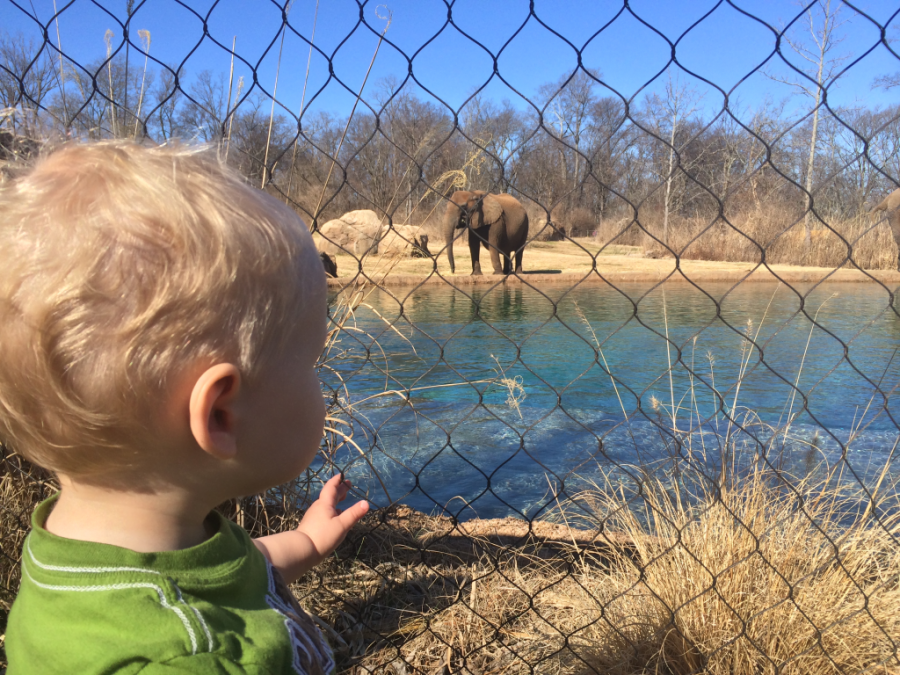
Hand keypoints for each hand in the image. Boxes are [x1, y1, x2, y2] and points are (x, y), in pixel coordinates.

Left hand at [253, 474, 368, 582]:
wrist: (301, 550)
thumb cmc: (323, 535)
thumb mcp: (342, 525)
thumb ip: (354, 514)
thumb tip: (366, 503)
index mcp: (325, 504)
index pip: (331, 487)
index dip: (337, 481)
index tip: (342, 476)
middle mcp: (318, 507)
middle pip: (329, 496)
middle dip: (339, 490)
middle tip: (348, 485)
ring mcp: (313, 516)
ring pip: (326, 504)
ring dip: (335, 500)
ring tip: (343, 500)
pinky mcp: (311, 525)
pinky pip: (323, 513)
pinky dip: (331, 510)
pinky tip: (335, 517)